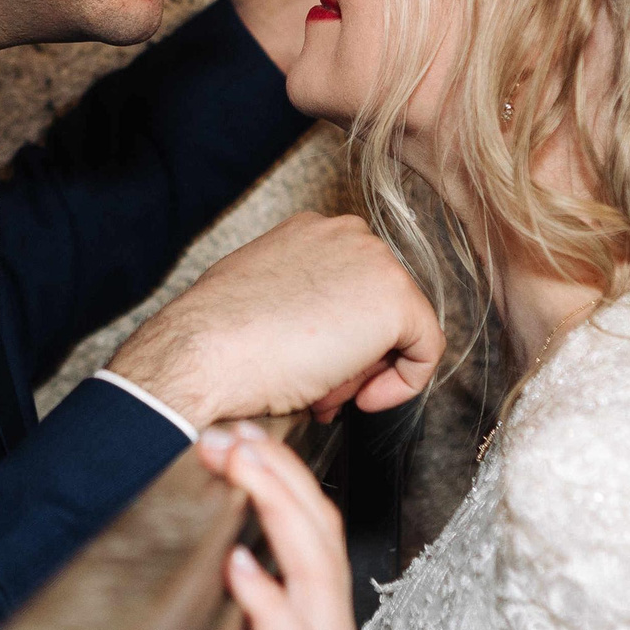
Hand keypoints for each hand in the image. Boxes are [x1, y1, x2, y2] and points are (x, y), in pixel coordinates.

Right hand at [106, 213, 441, 428]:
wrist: (203, 352)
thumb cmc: (219, 338)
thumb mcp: (264, 299)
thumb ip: (303, 302)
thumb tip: (326, 335)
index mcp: (313, 230)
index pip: (354, 287)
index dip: (339, 336)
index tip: (314, 366)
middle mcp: (349, 233)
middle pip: (379, 308)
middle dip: (354, 356)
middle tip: (320, 391)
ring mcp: (376, 261)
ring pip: (398, 330)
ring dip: (365, 371)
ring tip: (323, 393)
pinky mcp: (395, 300)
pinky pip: (426, 350)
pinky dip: (403, 383)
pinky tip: (363, 399)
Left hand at [199, 423, 396, 629]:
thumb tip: (207, 570)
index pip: (313, 540)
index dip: (282, 481)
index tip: (237, 432)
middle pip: (320, 543)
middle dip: (280, 477)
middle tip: (236, 427)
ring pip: (316, 584)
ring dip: (278, 517)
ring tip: (244, 468)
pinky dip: (272, 609)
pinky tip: (242, 572)